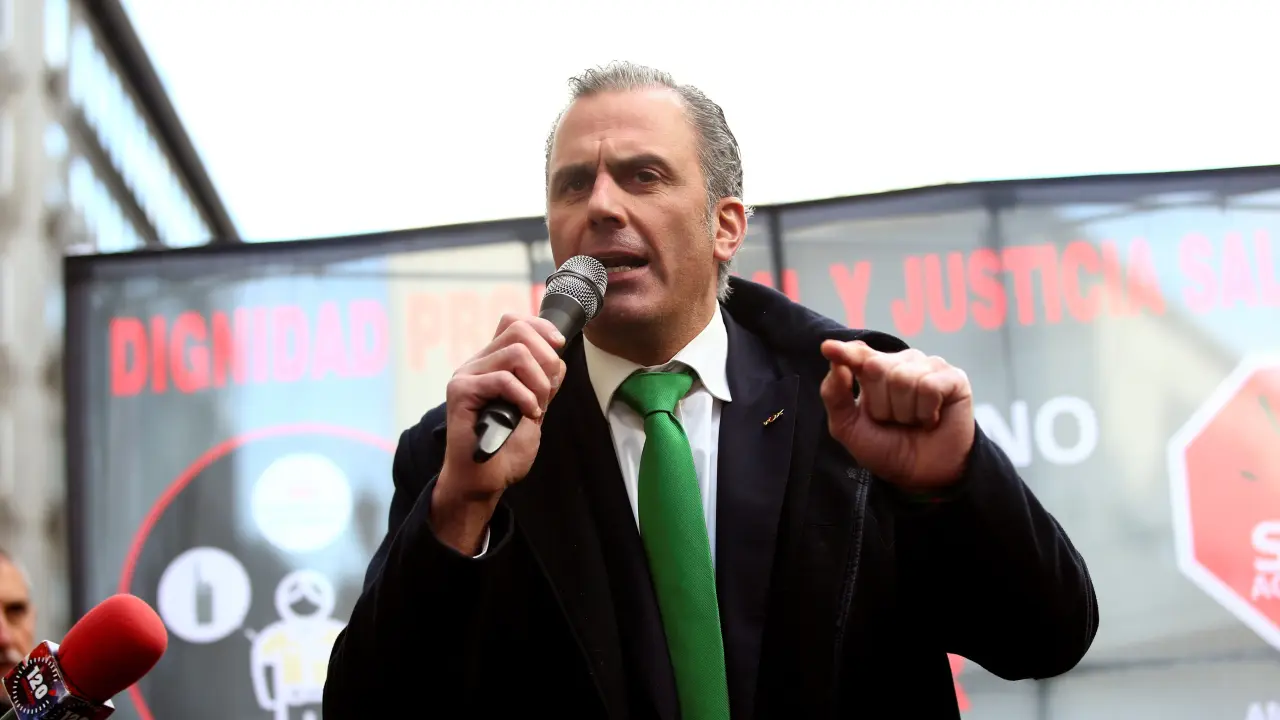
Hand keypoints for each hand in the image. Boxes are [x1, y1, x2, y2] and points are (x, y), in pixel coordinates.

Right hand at [432, 313, 566, 551]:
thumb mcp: (535, 408)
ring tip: (536, 407)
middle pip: (517, 328)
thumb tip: (557, 356)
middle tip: (548, 389)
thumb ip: (544, 382)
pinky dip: (525, 397)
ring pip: (516, 352)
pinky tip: (528, 415)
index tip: (559, 347)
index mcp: (492, 364)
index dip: (542, 327)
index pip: (514, 321)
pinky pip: (503, 379)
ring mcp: (466, 375)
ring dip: (538, 381)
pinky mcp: (461, 391)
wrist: (483, 481)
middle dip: (546, 356)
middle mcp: (477, 364)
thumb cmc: (505, 449)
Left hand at [819, 340, 974, 489]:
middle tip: (892, 420)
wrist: (922, 476)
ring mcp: (928, 366)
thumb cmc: (886, 449)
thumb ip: (835, 396)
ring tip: (913, 421)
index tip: (828, 349)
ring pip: (903, 378)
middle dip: (879, 404)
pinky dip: (926, 411)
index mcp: (872, 370)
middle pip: (876, 367)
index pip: (857, 354)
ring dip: (904, 412)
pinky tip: (931, 419)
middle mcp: (900, 362)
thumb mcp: (848, 428)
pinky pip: (929, 386)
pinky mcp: (953, 378)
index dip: (844, 352)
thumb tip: (835, 363)